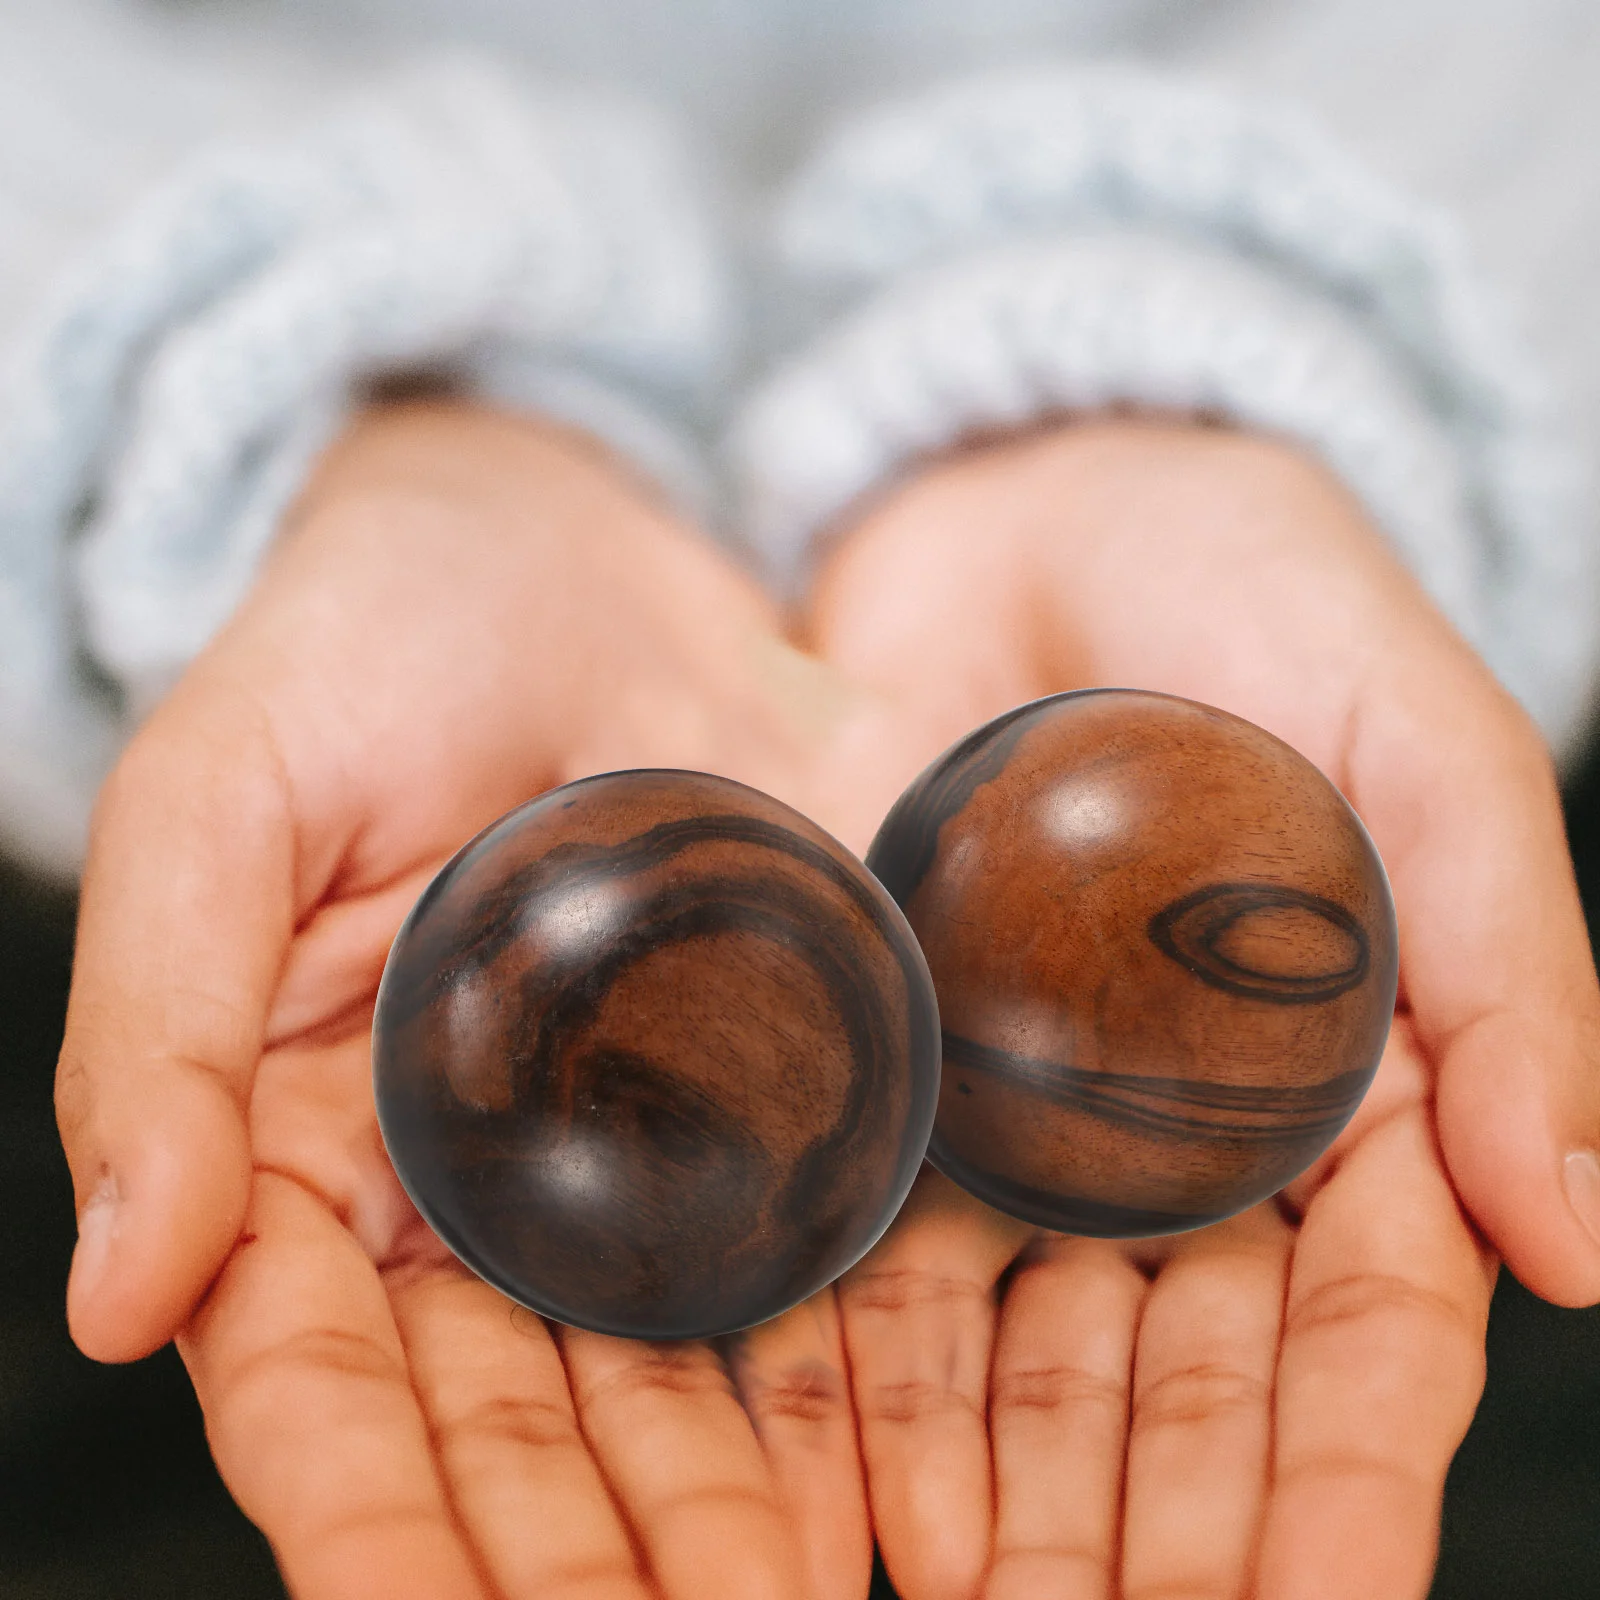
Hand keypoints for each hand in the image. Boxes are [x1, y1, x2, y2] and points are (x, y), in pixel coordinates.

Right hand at [55, 401, 915, 1599]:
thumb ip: (156, 1033)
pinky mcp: (770, 1059)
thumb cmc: (359, 641)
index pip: (323, 1376)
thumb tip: (121, 1299)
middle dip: (569, 1554)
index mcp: (309, 1132)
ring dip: (712, 1505)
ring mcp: (637, 1124)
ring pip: (661, 1365)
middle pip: (513, 1409)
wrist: (561, 537)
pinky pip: (797, 1234)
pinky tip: (882, 1469)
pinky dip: (832, 1362)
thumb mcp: (220, 799)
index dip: (370, 1517)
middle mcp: (476, 1168)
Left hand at [804, 417, 1599, 1597]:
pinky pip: (859, 1222)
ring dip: (983, 1482)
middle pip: (1173, 1376)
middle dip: (1140, 1524)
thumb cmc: (1256, 594)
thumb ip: (1510, 974)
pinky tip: (815, 1462)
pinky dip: (842, 1350)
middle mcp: (1170, 1129)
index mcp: (1336, 1086)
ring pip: (1009, 1339)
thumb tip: (1584, 1241)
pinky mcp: (879, 1046)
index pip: (1362, 1331)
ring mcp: (1012, 1100)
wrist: (1027, 498)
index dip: (1341, 1481)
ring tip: (941, 1597)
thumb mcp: (1421, 747)